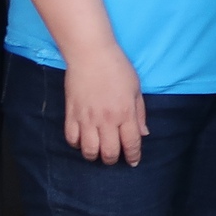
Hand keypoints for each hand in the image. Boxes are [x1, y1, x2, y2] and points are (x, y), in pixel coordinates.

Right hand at [63, 41, 146, 164]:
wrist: (90, 54)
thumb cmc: (117, 67)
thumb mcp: (136, 88)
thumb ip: (140, 113)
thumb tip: (143, 133)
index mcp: (125, 113)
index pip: (131, 143)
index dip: (133, 156)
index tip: (133, 161)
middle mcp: (106, 120)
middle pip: (109, 152)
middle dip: (113, 159)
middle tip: (114, 156)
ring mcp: (87, 118)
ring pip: (89, 151)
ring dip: (94, 155)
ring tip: (97, 151)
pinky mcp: (71, 114)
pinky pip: (72, 139)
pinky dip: (77, 144)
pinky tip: (82, 140)